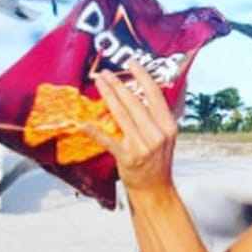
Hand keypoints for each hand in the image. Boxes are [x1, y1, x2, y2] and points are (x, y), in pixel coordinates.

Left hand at [90, 60, 177, 194]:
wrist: (155, 189)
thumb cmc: (158, 161)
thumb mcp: (166, 136)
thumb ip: (158, 115)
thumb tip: (146, 90)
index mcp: (168, 125)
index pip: (155, 94)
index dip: (142, 76)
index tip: (131, 62)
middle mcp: (157, 133)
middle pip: (134, 102)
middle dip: (118, 84)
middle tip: (105, 72)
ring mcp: (142, 145)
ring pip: (121, 115)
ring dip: (108, 96)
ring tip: (99, 83)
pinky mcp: (128, 157)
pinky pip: (109, 140)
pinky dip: (95, 131)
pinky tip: (84, 122)